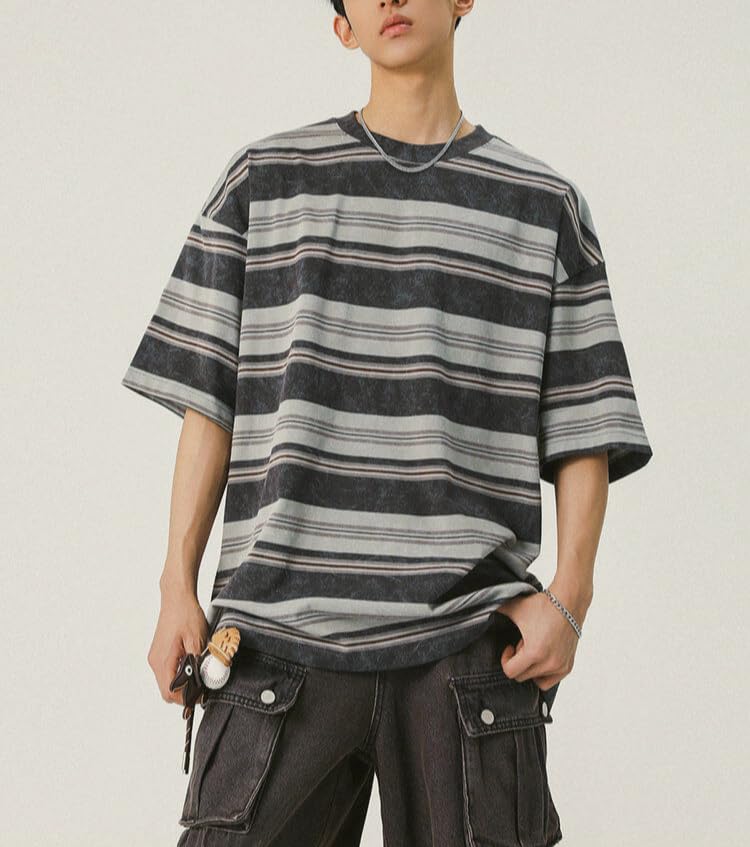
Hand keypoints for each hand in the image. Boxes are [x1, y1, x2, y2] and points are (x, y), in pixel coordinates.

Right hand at [147, 582, 208, 706]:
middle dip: (183, 692)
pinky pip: (166, 670)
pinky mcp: (158, 651)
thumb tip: (203, 680)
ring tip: (197, 673)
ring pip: (166, 680)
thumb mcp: (198, 640)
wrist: (177, 598)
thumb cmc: (186, 615)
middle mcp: (155, 661)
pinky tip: (190, 663)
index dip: (185, 698)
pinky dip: (177, 673)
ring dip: (181, 682)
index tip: (200, 696)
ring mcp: (155, 656)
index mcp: (164, 660)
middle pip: (166, 690)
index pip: (169, 692)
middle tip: (201, 687)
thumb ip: (198, 663)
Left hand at [495, 580, 589, 691]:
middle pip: (522, 677)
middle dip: (518, 662)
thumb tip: (479, 607)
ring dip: (531, 668)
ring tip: (533, 649)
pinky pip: (550, 681)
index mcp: (534, 652)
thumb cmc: (543, 605)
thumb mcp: (516, 608)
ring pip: (536, 681)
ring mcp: (560, 666)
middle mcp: (549, 663)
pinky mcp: (568, 666)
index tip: (510, 646)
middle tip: (522, 643)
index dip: (505, 659)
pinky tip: (542, 656)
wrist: (569, 601)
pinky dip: (543, 672)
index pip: (510, 672)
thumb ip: (496, 610)